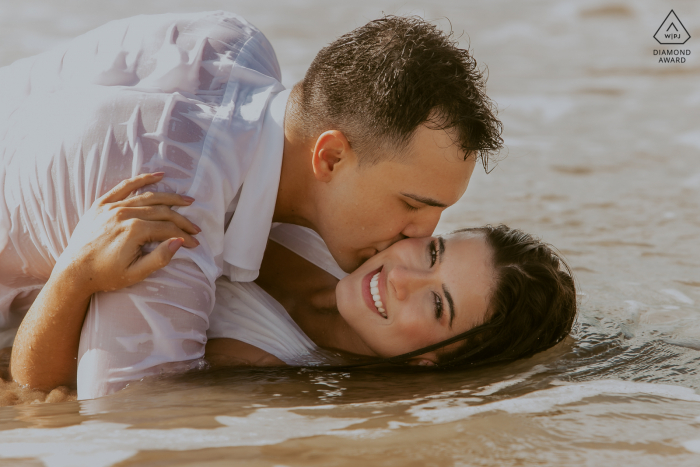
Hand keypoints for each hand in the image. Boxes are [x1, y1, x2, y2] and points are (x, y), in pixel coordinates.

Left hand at [54, 173, 200, 294]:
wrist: (74, 272)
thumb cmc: (106, 275)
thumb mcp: (136, 274)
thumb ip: (160, 257)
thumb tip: (179, 241)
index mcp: (134, 231)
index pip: (168, 229)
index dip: (185, 236)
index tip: (195, 243)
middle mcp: (125, 214)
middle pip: (162, 212)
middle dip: (182, 220)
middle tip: (196, 227)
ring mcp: (113, 207)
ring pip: (149, 197)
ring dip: (170, 198)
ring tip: (187, 201)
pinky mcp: (102, 205)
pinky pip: (125, 187)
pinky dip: (142, 179)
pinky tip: (159, 176)